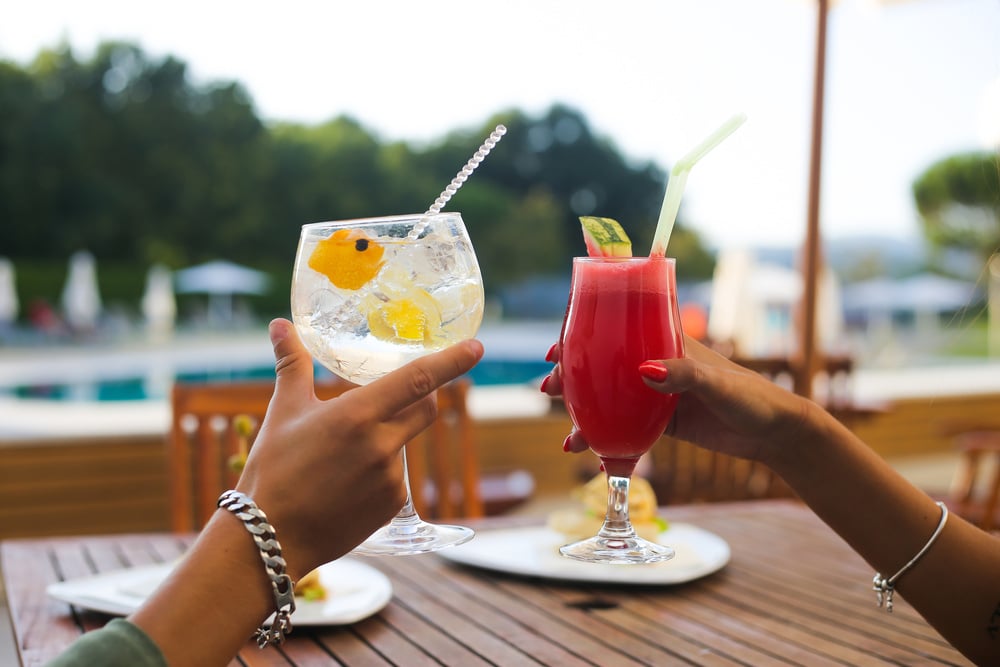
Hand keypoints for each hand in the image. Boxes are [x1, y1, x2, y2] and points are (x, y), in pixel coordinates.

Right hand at [238, 318, 483, 578]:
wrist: (272, 539)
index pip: (418, 379)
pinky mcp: (392, 506)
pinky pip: (396, 477)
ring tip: (339, 458)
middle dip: (419, 396)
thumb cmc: (273, 470)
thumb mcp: (283, 411)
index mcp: (358, 415)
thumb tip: (281, 325)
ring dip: (386, 438)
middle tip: (393, 395)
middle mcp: (382, 445)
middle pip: (425, 408)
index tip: (477, 346)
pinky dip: (379, 472)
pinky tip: (345, 484)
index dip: (452, 360)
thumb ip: (291, 364)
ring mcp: (392, 479)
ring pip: (403, 443)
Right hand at [542, 336, 823, 466]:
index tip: (556, 349)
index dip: (583, 338)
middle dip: (573, 380)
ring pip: (610, 402)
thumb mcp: (716, 384)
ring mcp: (658, 397)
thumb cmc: (752, 397)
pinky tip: (594, 458)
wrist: (775, 433)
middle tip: (549, 391)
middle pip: (604, 369)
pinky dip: (609, 442)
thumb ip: (682, 375)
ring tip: (569, 439)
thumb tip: (643, 370)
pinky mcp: (665, 425)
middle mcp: (657, 367)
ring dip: (586, 417)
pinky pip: (627, 430)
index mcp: (666, 345)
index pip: (616, 333)